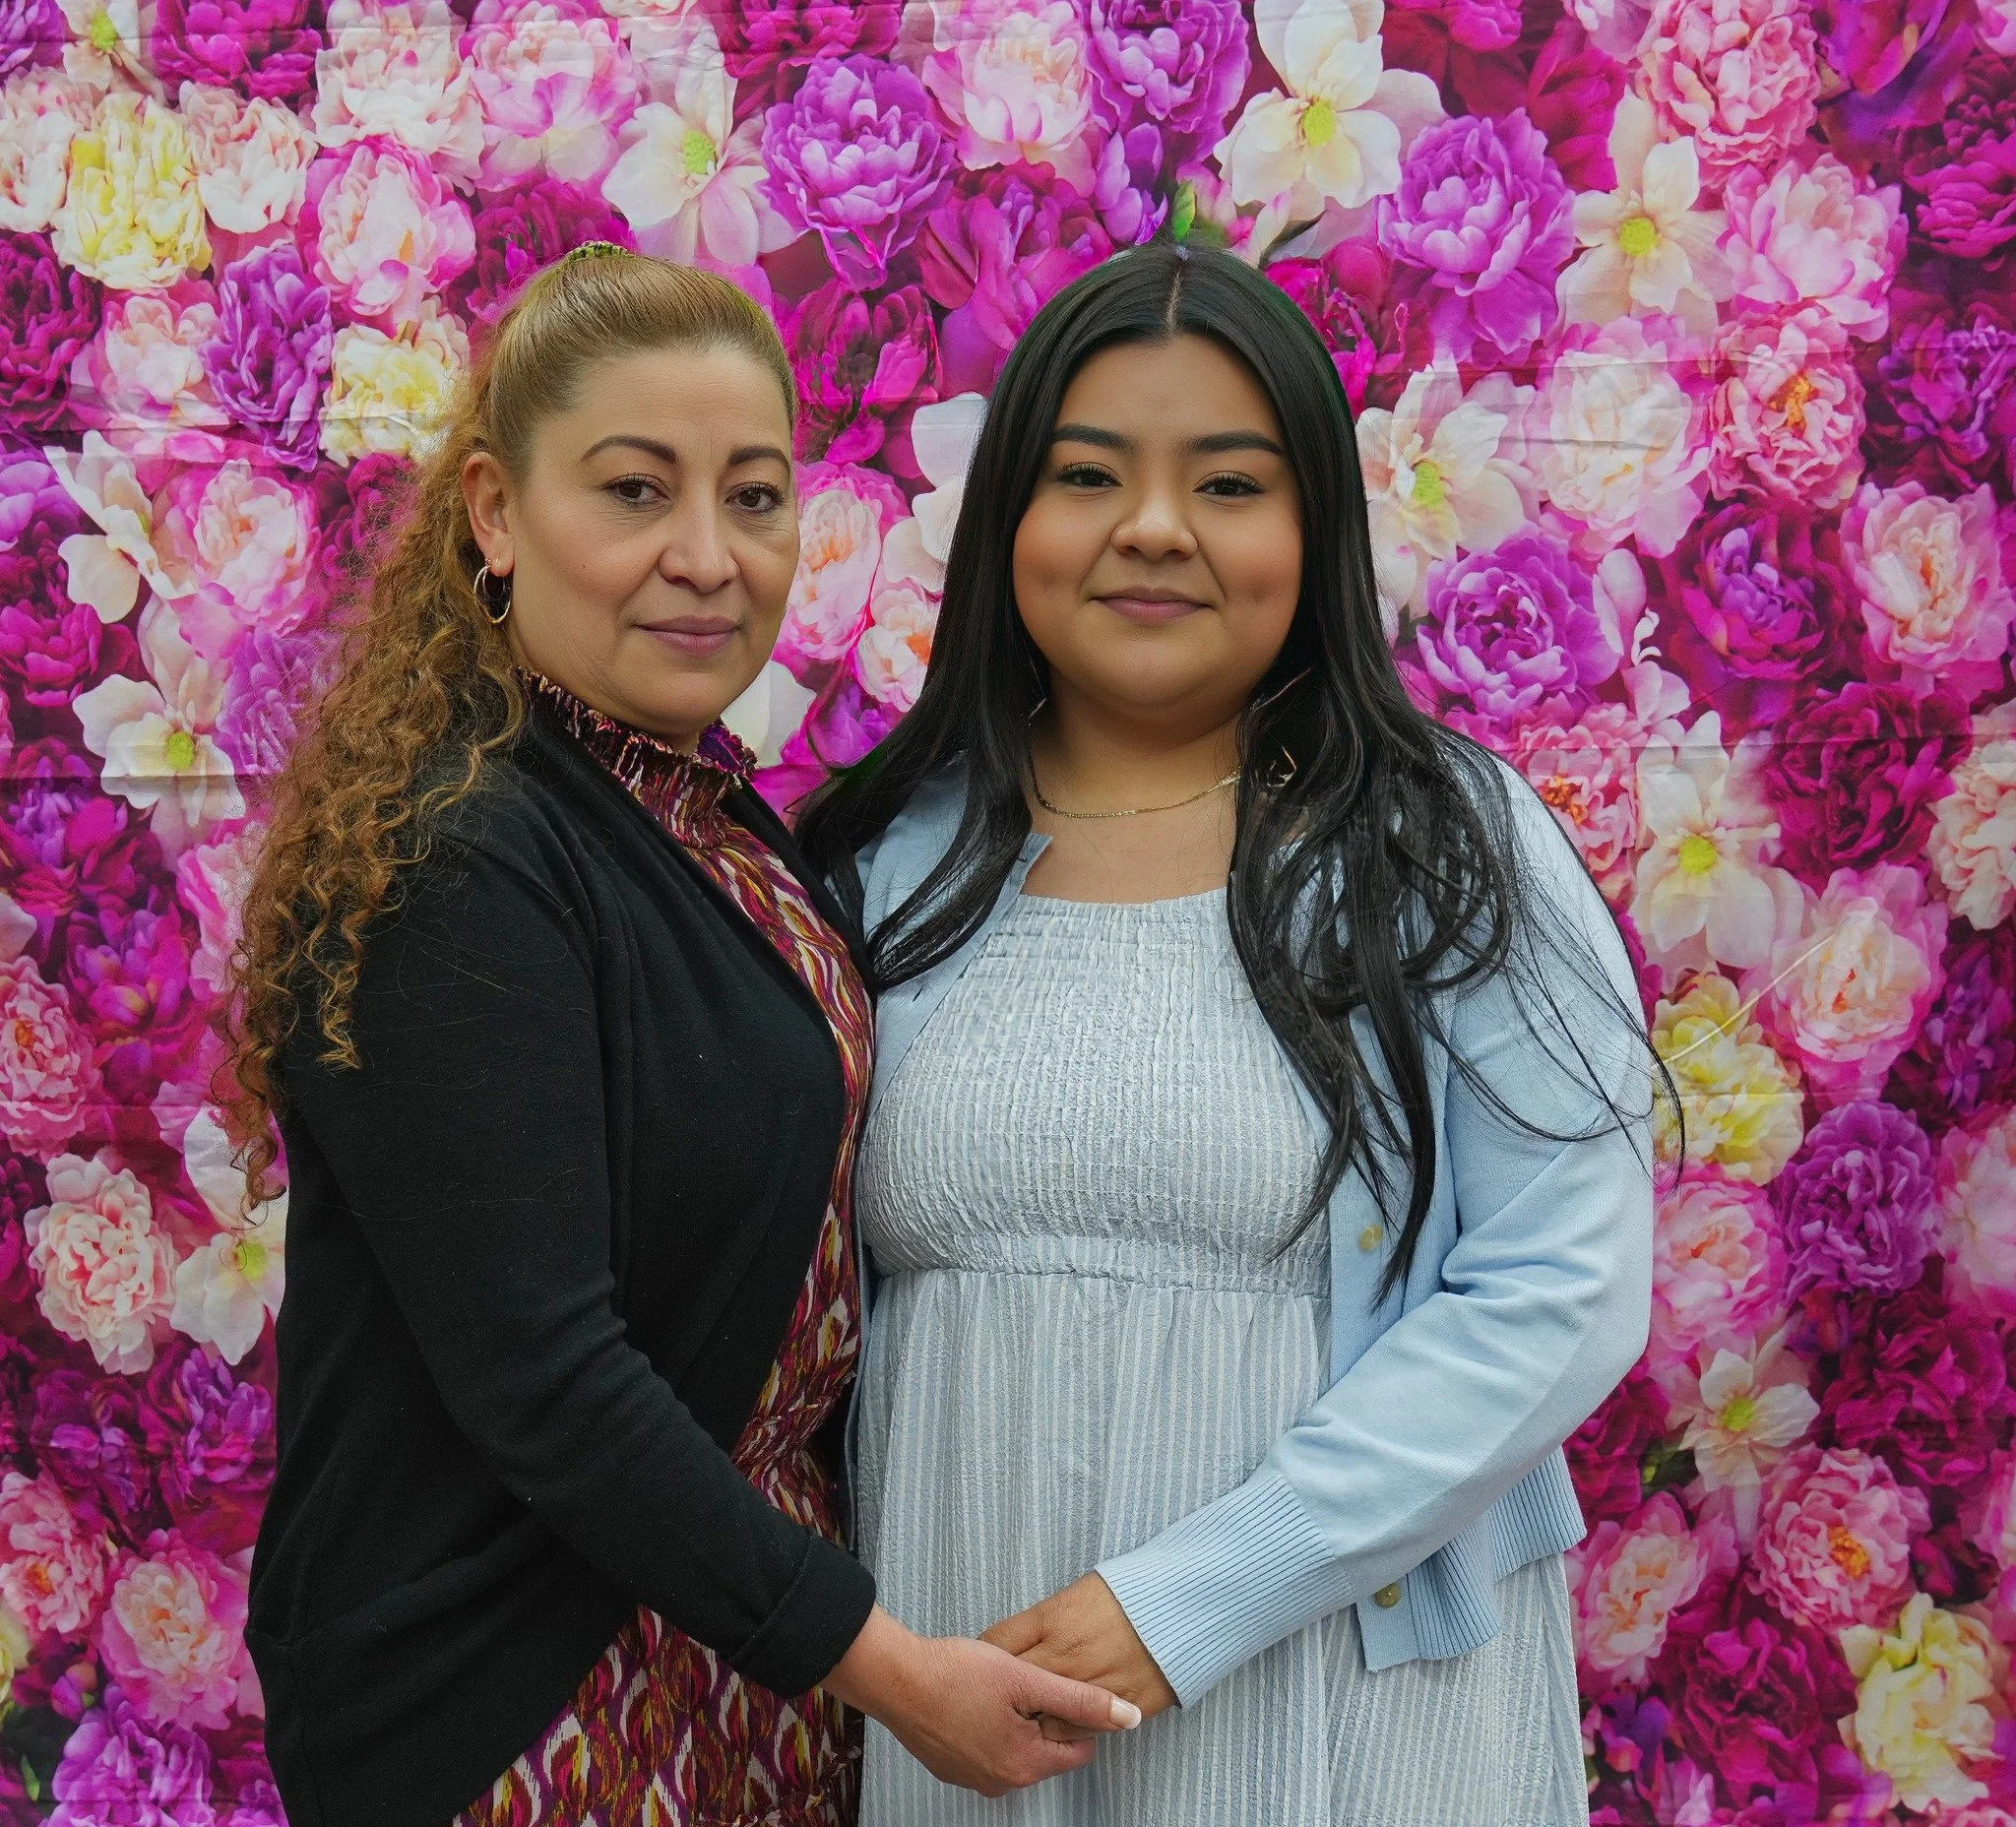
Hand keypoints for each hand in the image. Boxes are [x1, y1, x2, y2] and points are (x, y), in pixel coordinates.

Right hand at [824, 1604, 1140, 1795]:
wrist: (893, 1677)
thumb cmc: (956, 1673)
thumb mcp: (1028, 1678)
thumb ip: (1082, 1700)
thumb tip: (1130, 1718)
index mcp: (1025, 1766)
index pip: (1079, 1748)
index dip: (1070, 1712)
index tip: (1047, 1686)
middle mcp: (1000, 1783)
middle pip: (1047, 1748)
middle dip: (1040, 1715)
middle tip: (1016, 1682)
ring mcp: (972, 1779)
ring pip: (1016, 1746)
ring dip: (1013, 1718)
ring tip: (991, 1687)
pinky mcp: (950, 1767)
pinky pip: (986, 1747)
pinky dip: (986, 1724)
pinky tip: (970, 1697)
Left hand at [982, 1573, 1177, 1743]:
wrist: (1182, 1607)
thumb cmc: (1127, 1594)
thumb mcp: (1074, 1595)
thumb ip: (1039, 1624)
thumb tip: (1009, 1648)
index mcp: (1051, 1620)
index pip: (995, 1644)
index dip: (986, 1656)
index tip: (987, 1663)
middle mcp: (1065, 1656)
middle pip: (1014, 1687)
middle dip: (1005, 1694)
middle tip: (1004, 1697)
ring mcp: (1089, 1686)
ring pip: (1042, 1720)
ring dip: (1035, 1720)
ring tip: (1034, 1717)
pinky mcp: (1116, 1710)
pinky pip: (1079, 1732)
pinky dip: (1068, 1731)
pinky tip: (1068, 1721)